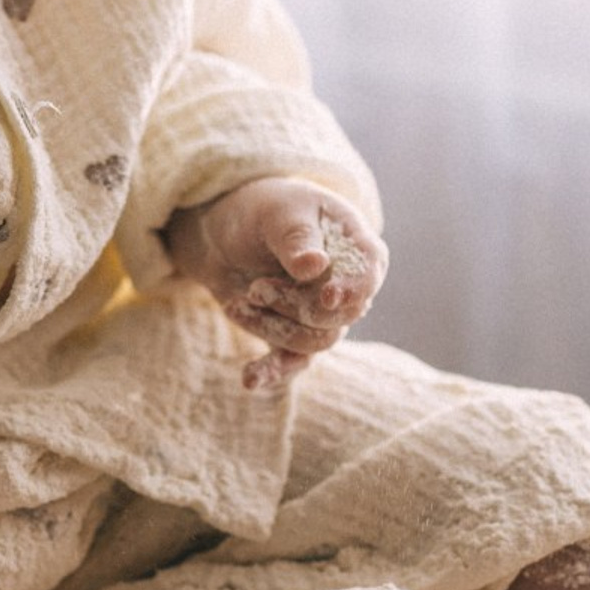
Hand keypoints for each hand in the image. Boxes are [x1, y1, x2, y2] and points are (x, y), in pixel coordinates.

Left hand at [164, 178, 387, 387]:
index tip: (327, 297)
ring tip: (239, 302)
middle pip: (339, 316)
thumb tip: (315, 266)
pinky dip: (271, 371)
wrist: (220, 232)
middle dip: (293, 305)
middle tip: (255, 286)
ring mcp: (319, 314)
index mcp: (354, 246)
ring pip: (312, 341)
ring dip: (271, 326)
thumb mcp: (275, 213)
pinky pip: (291, 362)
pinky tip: (250, 379)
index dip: (353, 290)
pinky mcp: (290, 334)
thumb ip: (295, 238)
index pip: (369, 274)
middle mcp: (344, 285)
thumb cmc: (258, 211)